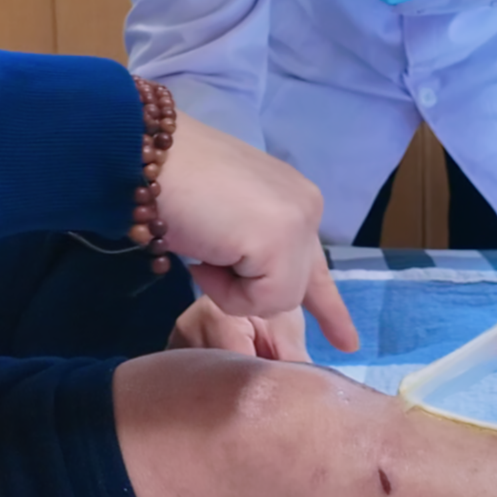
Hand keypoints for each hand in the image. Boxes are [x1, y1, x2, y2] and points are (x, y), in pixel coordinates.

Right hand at [158, 111, 358, 352]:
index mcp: (295, 199)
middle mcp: (307, 207)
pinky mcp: (280, 241)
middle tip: (212, 272)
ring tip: (203, 249)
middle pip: (294, 289)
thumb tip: (264, 286)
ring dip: (230, 290)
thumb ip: (254, 249)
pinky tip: (205, 254)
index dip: (328, 305)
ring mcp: (298, 223)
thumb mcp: (227, 221)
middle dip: (252, 295)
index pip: (316, 263)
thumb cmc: (174, 183)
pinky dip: (224, 291)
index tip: (348, 343)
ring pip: (278, 299)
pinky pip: (259, 299)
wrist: (147, 153)